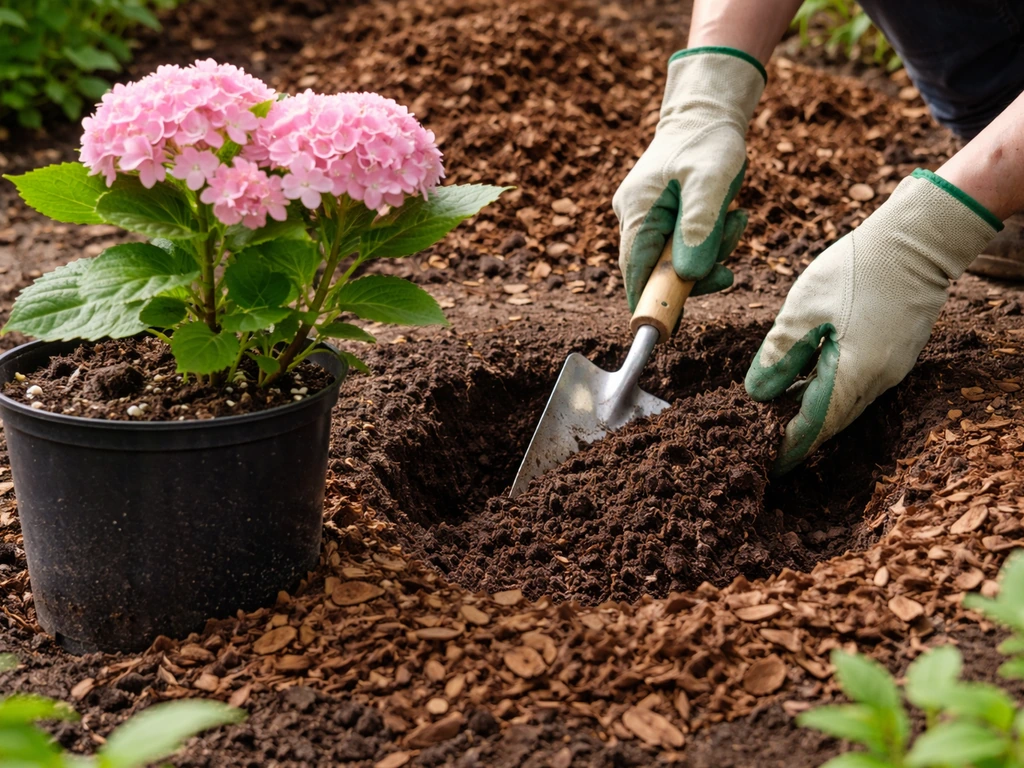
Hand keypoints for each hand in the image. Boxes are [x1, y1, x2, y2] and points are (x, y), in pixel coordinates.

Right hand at [613, 47, 765, 309]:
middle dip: (696, 275)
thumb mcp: (712, 179)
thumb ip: (700, 227)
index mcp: (637, 212)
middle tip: (729, 267)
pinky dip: (708, 242)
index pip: (635, 274)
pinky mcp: (662, 218)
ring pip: (675, 262)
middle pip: (656, 272)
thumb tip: (690, 276)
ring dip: (709, 254)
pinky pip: (684, 246)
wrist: (706, 112)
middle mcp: (634, 219)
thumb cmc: (709, 141)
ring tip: (737, 221)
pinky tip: (730, 218)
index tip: (671, 327)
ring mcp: (647, 219)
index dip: (651, 303)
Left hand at [745, 170, 1000, 473]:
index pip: (815, 425)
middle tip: (770, 448)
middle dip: (801, 437)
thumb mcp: (804, 310)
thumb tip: (756, 393)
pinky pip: (858, 386)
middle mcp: (878, 380)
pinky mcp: (895, 353)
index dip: (790, 446)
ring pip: (846, 404)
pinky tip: (809, 385)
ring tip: (782, 421)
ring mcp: (891, 367)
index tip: (769, 463)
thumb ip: (778, 355)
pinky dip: (831, 393)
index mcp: (854, 374)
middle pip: (832, 421)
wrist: (917, 240)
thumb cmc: (857, 269)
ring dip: (815, 414)